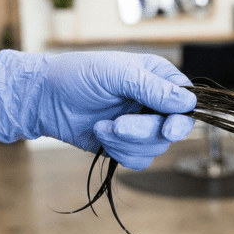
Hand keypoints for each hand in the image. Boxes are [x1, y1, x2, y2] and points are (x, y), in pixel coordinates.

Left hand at [0, 50, 195, 169]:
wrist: (45, 98)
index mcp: (158, 78)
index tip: (169, 128)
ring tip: (102, 126)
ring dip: (126, 142)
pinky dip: (119, 152)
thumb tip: (188, 102)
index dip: (182, 118)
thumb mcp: (117, 73)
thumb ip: (152, 88)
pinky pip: (138, 160)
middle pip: (172, 130)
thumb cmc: (78, 75)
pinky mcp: (125, 144)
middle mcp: (154, 103)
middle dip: (143, 131)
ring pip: (155, 148)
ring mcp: (141, 125)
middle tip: (119, 124)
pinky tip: (100, 135)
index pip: (187, 102)